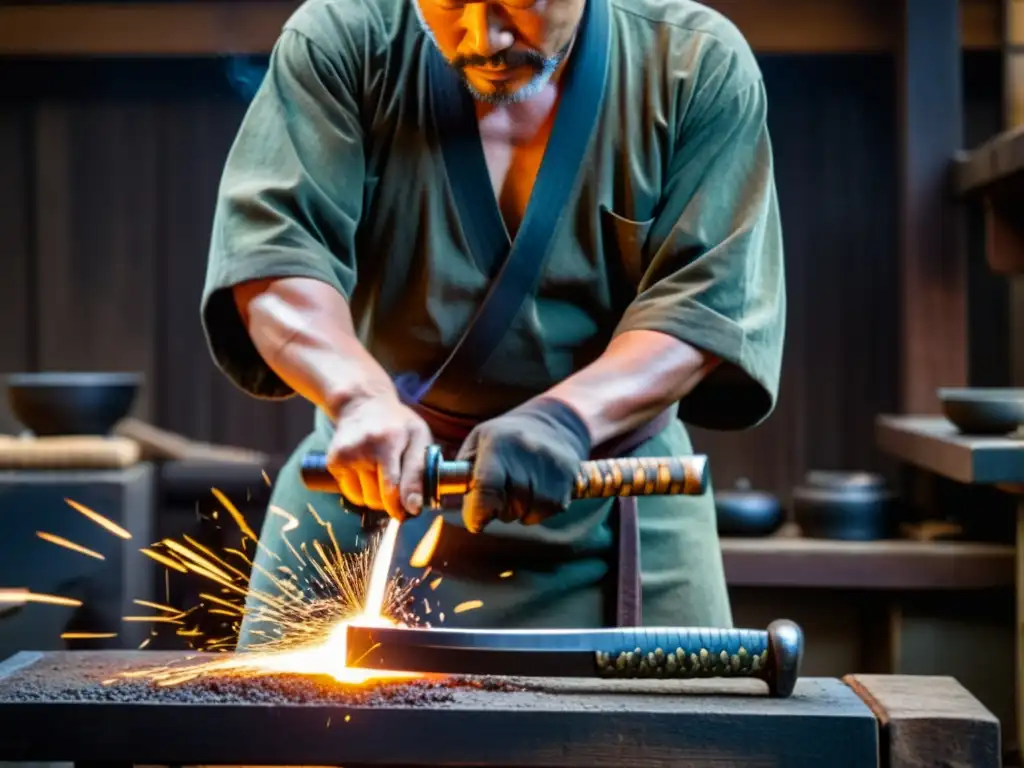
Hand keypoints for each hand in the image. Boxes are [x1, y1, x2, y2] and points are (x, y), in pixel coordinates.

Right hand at [326, 394, 432, 519]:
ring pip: (364, 500)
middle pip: (378, 498)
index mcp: (389, 440)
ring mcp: (346, 455)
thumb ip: (419, 471)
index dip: (401, 506)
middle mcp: (364, 448)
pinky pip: (351, 494)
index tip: (408, 511)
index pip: (393, 486)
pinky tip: (367, 473)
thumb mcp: (419, 438)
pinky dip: (362, 491)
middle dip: (391, 500)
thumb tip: (413, 507)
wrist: (362, 404)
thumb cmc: (397, 424)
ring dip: (376, 496)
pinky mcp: (334, 462)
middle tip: (397, 486)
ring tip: (381, 474)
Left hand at [456, 398, 591, 532]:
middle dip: (498, 510)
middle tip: (500, 492)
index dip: (478, 513)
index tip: (476, 521)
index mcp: (498, 445)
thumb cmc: (507, 436)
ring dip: (518, 511)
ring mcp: (551, 470)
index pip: (486, 489)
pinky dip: (536, 510)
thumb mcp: (478, 441)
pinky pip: (545, 514)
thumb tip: (445, 500)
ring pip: (526, 516)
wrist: (556, 423)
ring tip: (520, 489)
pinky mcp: (569, 482)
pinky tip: (537, 490)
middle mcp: (527, 457)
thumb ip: (461, 470)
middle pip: (507, 509)